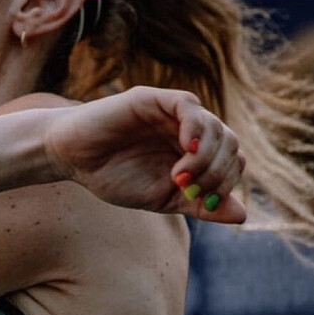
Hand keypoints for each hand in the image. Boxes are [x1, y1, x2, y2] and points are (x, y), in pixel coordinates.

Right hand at [43, 86, 246, 222]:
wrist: (70, 159)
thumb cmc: (110, 177)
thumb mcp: (160, 200)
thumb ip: (199, 205)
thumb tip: (243, 216)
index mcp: (192, 153)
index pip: (232, 161)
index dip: (226, 183)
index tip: (202, 203)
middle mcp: (188, 130)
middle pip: (230, 144)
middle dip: (217, 172)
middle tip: (189, 189)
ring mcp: (173, 113)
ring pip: (216, 128)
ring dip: (206, 158)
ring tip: (179, 177)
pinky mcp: (155, 99)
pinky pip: (190, 106)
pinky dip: (196, 128)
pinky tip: (186, 149)